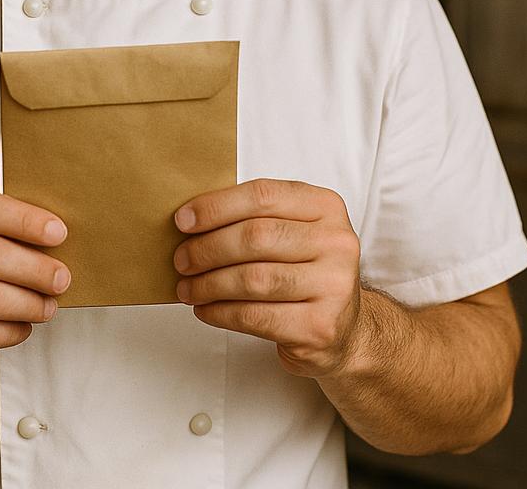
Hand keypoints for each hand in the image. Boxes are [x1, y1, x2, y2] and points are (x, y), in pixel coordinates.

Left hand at [172, 178, 363, 378]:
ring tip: (187, 288)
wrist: (345, 330)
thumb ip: (253, 218)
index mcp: (325, 207)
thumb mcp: (291, 232)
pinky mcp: (320, 327)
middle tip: (181, 260)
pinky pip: (256, 316)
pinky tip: (206, 310)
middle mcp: (337, 242)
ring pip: (253, 279)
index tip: (182, 220)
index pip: (263, 196)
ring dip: (209, 284)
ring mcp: (333, 286)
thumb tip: (190, 220)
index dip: (216, 206)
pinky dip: (221, 312)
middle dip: (207, 248)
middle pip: (256, 237)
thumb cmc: (304, 272)